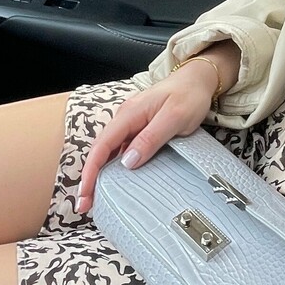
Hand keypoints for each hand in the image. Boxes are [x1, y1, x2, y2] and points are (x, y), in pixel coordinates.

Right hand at [75, 46, 237, 213]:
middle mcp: (125, 118)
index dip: (90, 172)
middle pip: (100, 150)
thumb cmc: (189, 95)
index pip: (102, 146)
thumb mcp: (174, 118)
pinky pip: (120, 148)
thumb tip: (127, 162)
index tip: (86, 194)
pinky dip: (113, 166)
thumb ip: (151, 138)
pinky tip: (114, 180)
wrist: (198, 79)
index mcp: (129, 114)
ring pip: (109, 150)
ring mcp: (131, 123)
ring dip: (100, 173)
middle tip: (86, 204)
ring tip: (96, 197)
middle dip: (90, 177)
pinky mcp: (139, 128)